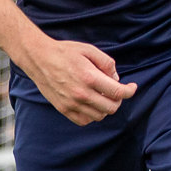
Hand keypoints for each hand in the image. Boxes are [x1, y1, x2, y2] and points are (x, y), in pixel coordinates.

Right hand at [21, 35, 135, 125]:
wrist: (38, 58)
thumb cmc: (65, 52)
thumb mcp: (89, 49)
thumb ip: (107, 63)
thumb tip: (116, 78)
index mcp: (90, 77)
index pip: (118, 92)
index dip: (129, 91)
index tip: (132, 87)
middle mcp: (81, 94)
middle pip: (111, 107)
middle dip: (118, 100)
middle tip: (116, 91)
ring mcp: (72, 103)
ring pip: (99, 116)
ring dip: (105, 108)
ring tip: (102, 96)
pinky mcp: (63, 109)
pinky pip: (84, 121)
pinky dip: (92, 115)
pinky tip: (91, 104)